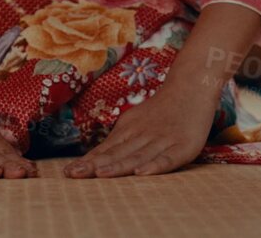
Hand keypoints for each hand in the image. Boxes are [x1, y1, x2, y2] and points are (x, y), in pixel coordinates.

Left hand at [63, 77, 215, 177]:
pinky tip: (142, 174)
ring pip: (138, 156)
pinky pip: (168, 158)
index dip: (88, 161)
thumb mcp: (135, 120)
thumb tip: (94, 158)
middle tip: (74, 175)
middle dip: (95, 165)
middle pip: (117, 153)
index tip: (68, 172)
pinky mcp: (184, 146)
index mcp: (130, 129)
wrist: (192, 86)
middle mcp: (143, 135)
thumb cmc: (161, 109)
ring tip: (100, 175)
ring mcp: (163, 140)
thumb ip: (118, 140)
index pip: (106, 149)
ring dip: (119, 167)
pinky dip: (155, 166)